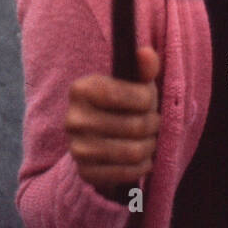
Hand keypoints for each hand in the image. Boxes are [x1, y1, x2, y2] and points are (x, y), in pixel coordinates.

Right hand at [66, 47, 160, 197]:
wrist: (100, 137)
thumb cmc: (121, 104)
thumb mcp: (131, 83)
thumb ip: (142, 68)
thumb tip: (147, 54)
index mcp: (80, 90)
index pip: (121, 94)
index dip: (146, 98)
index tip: (149, 99)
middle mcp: (73, 119)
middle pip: (134, 126)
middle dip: (153, 124)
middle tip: (153, 122)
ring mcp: (77, 148)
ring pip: (133, 152)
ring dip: (150, 146)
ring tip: (149, 139)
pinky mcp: (85, 172)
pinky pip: (126, 174)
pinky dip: (142, 166)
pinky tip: (142, 158)